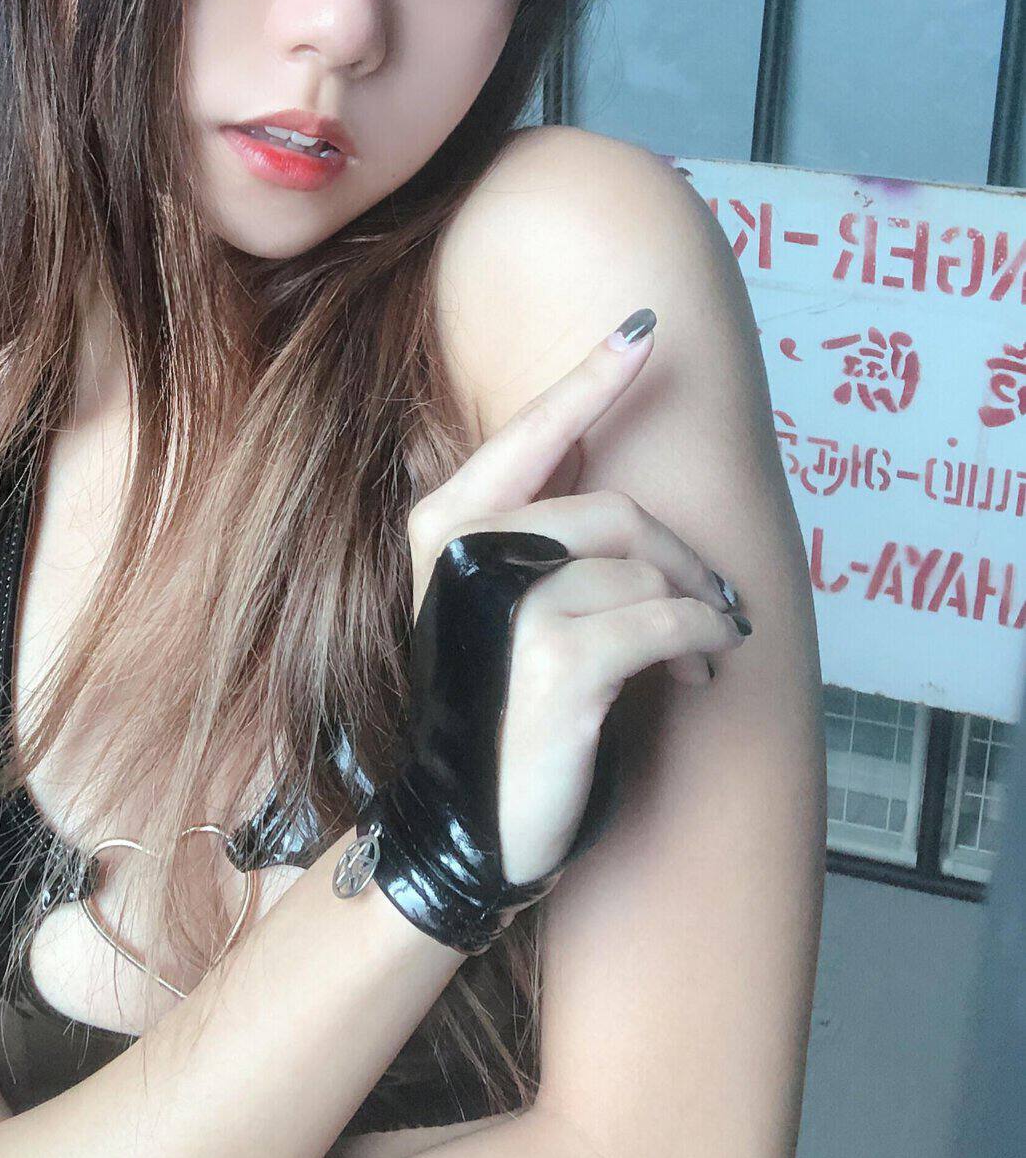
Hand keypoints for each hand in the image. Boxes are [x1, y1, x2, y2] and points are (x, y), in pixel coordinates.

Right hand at [401, 307, 747, 893]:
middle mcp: (465, 548)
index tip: (642, 332)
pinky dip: (699, 637)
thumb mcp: (494, 608)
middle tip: (714, 602)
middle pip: (610, 508)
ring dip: (694, 606)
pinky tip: (700, 666)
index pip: (532, 433)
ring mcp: (507, 603)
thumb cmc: (490, 711)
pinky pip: (661, 618)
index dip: (591, 379)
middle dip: (679, 553)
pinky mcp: (558, 662)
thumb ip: (533, 542)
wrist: (461, 825)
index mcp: (443, 523)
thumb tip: (627, 505)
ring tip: (704, 648)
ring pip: (640, 565)